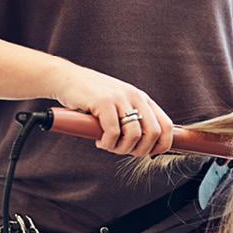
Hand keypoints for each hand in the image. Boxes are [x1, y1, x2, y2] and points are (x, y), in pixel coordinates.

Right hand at [53, 63, 173, 157]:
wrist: (66, 79)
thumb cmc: (91, 97)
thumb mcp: (118, 105)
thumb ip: (132, 119)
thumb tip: (146, 146)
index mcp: (142, 98)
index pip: (166, 125)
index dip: (162, 145)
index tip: (149, 154)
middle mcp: (135, 96)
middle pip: (153, 133)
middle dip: (140, 150)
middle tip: (123, 151)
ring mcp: (120, 98)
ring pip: (134, 135)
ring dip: (121, 149)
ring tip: (109, 146)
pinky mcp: (104, 101)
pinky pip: (113, 132)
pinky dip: (107, 143)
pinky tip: (99, 141)